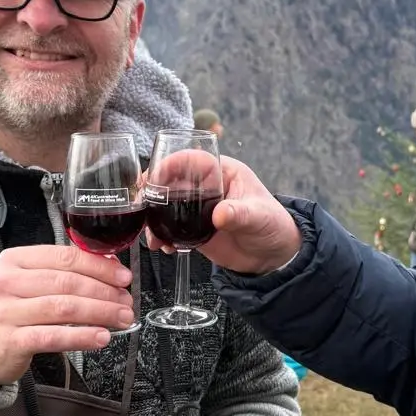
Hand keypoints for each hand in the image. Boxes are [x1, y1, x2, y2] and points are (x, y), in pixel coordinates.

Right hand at [0, 244, 134, 385]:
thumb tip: (107, 264)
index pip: (64, 257)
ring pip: (64, 307)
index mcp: (13, 260)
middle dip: (104, 292)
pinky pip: (53, 336)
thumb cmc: (6, 313)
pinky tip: (100, 337)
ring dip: (100, 313)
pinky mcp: (10, 341)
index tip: (122, 276)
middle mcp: (7, 283)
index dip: (99, 266)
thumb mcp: (25, 283)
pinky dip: (81, 336)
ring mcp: (6, 312)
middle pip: (67, 282)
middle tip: (126, 301)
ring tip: (121, 318)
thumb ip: (59, 272)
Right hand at [149, 156, 301, 274]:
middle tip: (142, 206)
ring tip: (152, 237)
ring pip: (167, 206)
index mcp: (222, 172)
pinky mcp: (194, 229)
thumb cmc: (272, 225)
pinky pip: (171, 229)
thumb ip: (240, 213)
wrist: (273, 256)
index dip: (170, 163)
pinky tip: (163, 248)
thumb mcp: (259, 216)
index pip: (192, 159)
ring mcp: (198, 209)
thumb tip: (220, 215)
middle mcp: (206, 187)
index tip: (154, 175)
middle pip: (171, 182)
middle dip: (153, 193)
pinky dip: (163, 237)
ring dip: (154, 219)